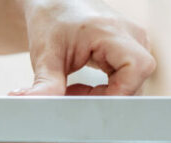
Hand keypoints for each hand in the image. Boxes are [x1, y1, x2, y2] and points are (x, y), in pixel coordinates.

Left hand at [12, 0, 155, 95]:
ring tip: (76, 89)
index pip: (136, 67)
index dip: (119, 92)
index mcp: (110, 31)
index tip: (91, 104)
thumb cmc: (52, 23)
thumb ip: (45, 84)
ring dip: (104, 95)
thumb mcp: (45, 56)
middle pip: (136, 81)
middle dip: (105, 97)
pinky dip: (106, 90)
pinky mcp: (131, 52)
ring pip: (132, 84)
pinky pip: (128, 81)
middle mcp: (130, 35)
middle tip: (74, 95)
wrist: (55, 6)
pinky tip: (85, 87)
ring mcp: (134, 43)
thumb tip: (34, 103)